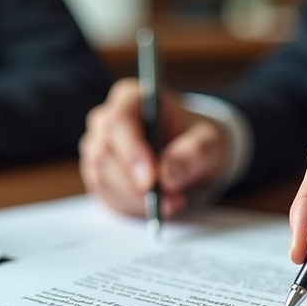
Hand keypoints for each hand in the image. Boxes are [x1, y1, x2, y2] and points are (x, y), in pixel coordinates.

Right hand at [80, 78, 227, 216]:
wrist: (191, 156)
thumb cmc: (196, 140)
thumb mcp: (209, 142)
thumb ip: (193, 154)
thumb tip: (167, 174)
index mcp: (131, 98)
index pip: (118, 122)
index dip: (131, 153)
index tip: (151, 180)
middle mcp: (106, 121)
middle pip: (104, 154)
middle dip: (137, 185)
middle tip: (172, 200)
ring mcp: (97, 149)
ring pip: (103, 179)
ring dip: (137, 199)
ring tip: (172, 202)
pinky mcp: (97, 176)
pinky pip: (105, 197)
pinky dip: (132, 207)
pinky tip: (156, 205)